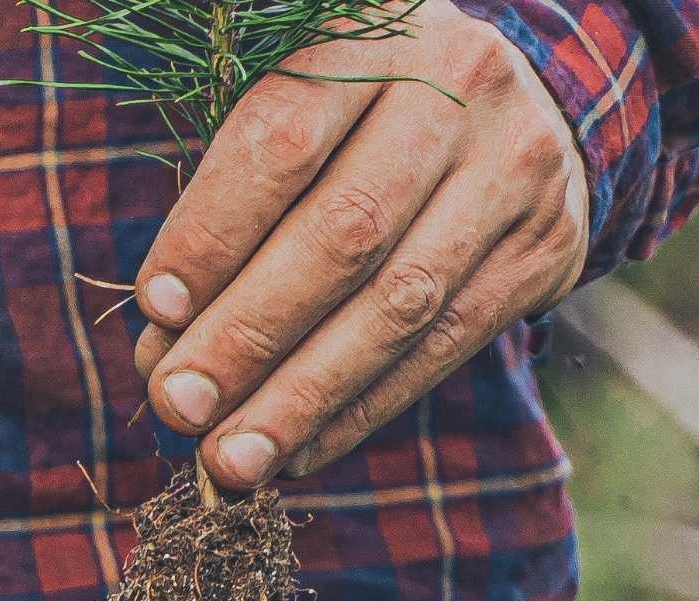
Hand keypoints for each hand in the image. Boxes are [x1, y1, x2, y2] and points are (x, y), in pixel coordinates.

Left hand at [132, 0, 588, 489]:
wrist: (523, 107)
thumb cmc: (360, 119)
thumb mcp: (300, 113)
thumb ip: (229, 211)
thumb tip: (164, 342)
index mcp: (374, 38)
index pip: (282, 140)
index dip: (213, 232)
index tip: (154, 309)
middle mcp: (458, 89)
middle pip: (342, 233)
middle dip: (247, 334)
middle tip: (176, 406)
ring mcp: (514, 169)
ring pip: (397, 303)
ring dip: (301, 396)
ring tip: (230, 460)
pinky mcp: (544, 249)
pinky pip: (443, 346)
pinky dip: (360, 410)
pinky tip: (297, 452)